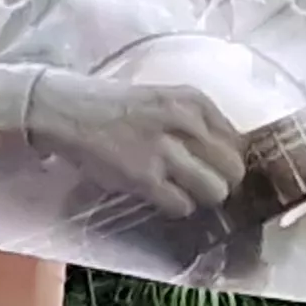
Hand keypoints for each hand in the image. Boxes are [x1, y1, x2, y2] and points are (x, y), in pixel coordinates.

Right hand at [31, 69, 242, 217]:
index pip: (237, 140)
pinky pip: (182, 205)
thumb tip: (226, 155)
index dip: (228, 159)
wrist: (68, 111)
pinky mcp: (144, 177)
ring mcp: (165, 151)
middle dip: (222, 181)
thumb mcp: (164, 99)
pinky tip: (161, 196)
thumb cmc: (116, 107)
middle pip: (233, 168)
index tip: (213, 167)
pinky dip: (176, 207)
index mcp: (193, 100)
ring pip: (213, 190)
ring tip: (182, 191)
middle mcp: (185, 122)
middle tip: (203, 184)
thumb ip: (195, 121)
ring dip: (201, 197)